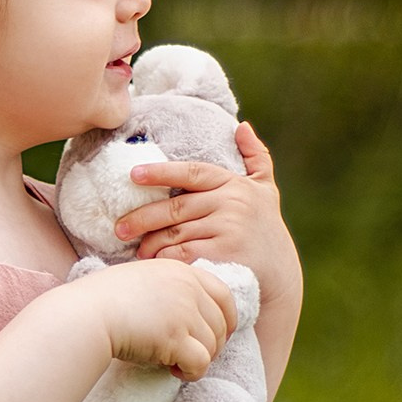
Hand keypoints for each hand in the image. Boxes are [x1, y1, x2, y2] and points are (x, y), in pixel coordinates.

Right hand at [95, 256, 235, 380]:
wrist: (85, 314)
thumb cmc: (101, 301)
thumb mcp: (141, 279)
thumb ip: (167, 288)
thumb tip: (187, 313)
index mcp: (181, 271)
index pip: (224, 295)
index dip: (226, 319)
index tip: (217, 334)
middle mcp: (187, 288)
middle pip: (221, 324)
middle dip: (211, 345)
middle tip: (189, 355)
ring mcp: (184, 312)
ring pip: (213, 346)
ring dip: (198, 360)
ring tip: (174, 364)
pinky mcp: (176, 338)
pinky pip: (201, 363)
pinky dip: (192, 372)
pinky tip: (173, 371)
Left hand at [115, 122, 300, 301]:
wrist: (280, 274)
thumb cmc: (266, 229)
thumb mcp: (266, 190)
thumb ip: (256, 157)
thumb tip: (243, 127)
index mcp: (234, 184)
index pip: (192, 172)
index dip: (162, 172)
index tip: (134, 174)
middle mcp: (231, 204)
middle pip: (176, 207)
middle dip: (143, 218)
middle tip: (120, 228)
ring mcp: (228, 229)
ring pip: (177, 233)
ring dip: (152, 243)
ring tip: (138, 251)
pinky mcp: (224, 255)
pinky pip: (184, 254)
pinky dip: (166, 259)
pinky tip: (156, 263)